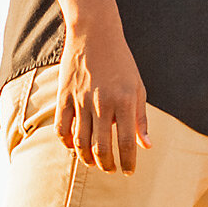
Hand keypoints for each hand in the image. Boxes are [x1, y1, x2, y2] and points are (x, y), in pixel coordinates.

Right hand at [55, 22, 150, 173]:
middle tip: (111, 170)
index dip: (128, 162)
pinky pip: (61, 128)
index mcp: (124, 101)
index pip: (126, 142)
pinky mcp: (64, 96)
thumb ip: (141, 118)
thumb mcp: (137, 87)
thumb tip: (146, 146)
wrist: (94, 34)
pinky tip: (74, 148)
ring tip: (94, 163)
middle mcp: (102, 103)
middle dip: (107, 165)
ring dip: (87, 159)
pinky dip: (67, 143)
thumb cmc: (121, 63)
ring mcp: (80, 100)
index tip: (129, 172)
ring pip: (80, 142)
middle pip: (101, 148)